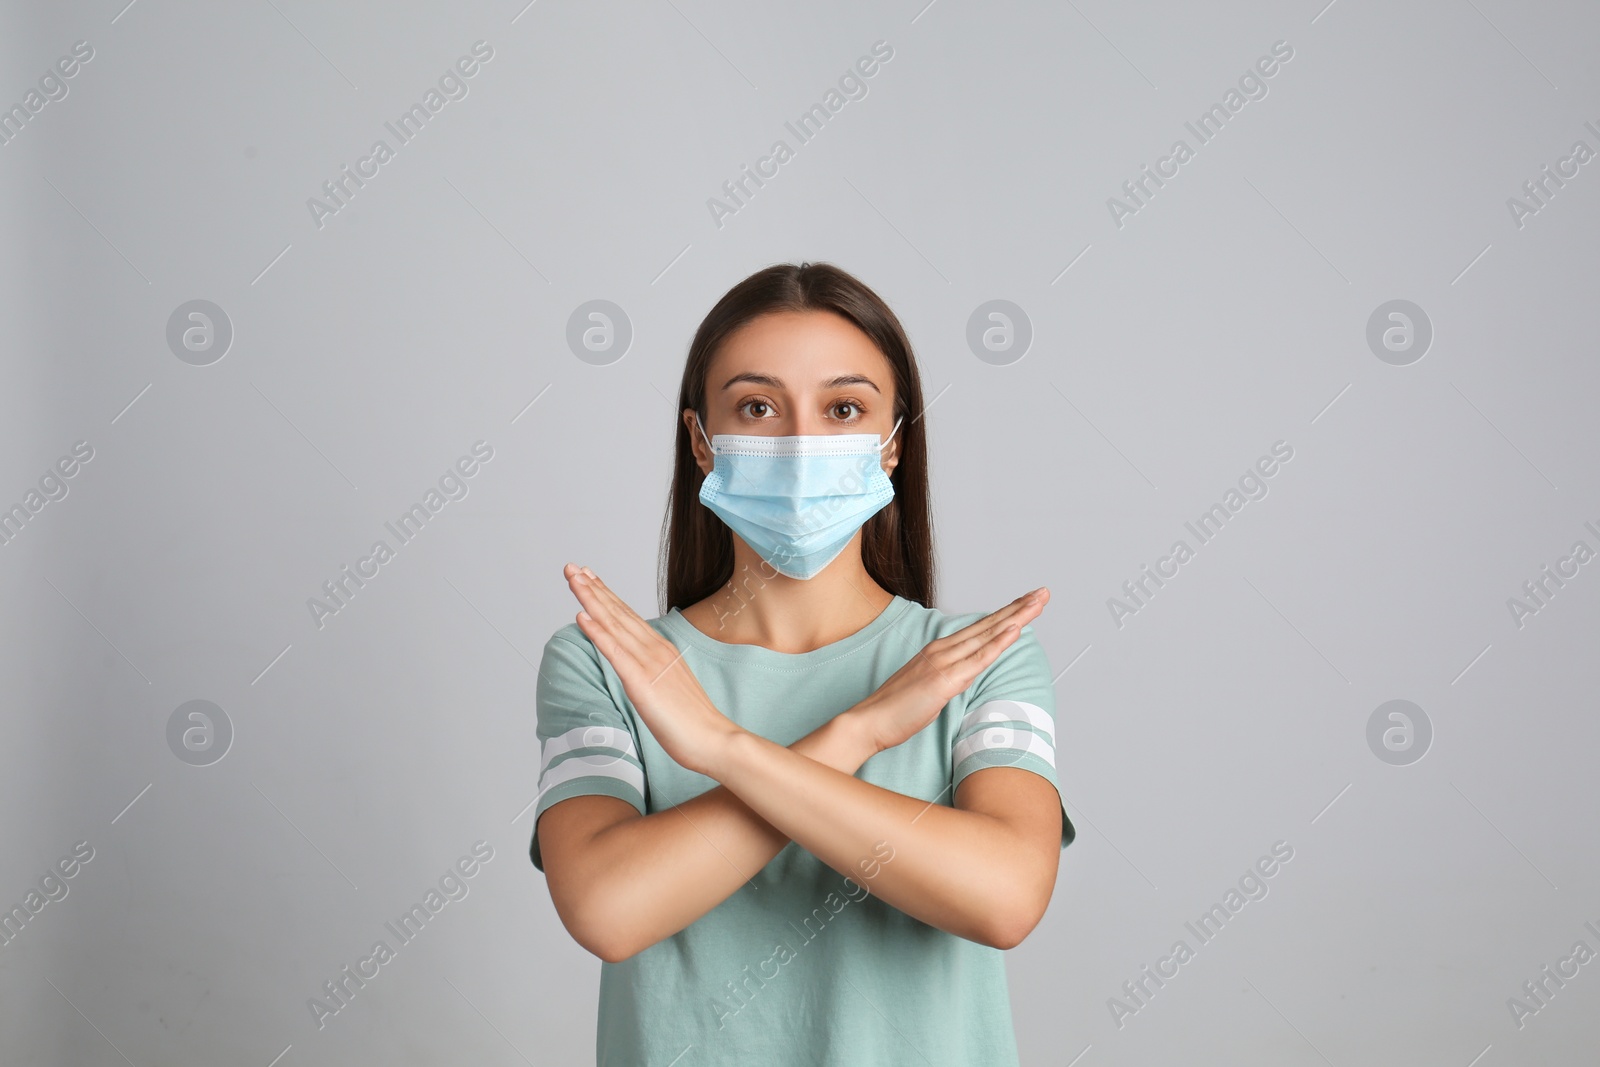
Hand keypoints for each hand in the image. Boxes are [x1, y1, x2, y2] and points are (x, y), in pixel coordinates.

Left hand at [563, 563, 743, 775]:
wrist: (714, 738)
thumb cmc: (693, 721)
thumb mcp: (670, 688)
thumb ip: (655, 673)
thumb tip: (639, 669)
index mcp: (661, 650)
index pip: (628, 616)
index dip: (607, 595)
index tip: (589, 577)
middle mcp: (655, 649)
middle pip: (618, 612)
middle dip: (593, 588)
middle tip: (572, 567)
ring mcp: (648, 663)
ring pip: (613, 624)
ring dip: (591, 599)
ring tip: (573, 578)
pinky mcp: (641, 681)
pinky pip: (614, 651)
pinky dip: (597, 631)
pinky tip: (582, 615)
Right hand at [848, 588, 1049, 755]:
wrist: (869, 721)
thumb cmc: (895, 710)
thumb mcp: (928, 689)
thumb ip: (947, 678)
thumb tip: (963, 678)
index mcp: (939, 651)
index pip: (980, 628)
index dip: (1005, 614)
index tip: (1025, 603)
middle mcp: (942, 650)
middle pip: (989, 625)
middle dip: (1018, 608)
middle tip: (1042, 593)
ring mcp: (944, 662)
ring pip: (988, 635)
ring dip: (1016, 617)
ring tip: (1038, 602)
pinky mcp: (945, 679)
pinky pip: (978, 659)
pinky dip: (999, 642)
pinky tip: (1015, 629)